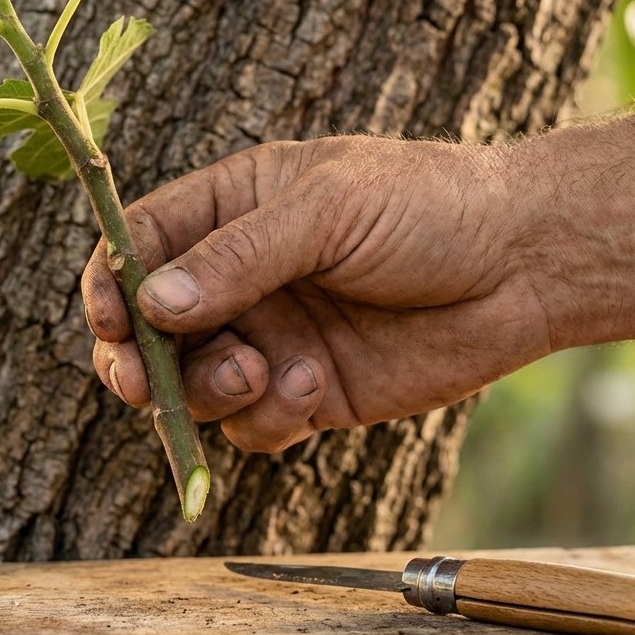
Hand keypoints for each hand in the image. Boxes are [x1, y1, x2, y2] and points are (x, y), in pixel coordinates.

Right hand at [82, 135, 554, 452]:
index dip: (109, 285)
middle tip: (143, 383)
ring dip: (209, 390)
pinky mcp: (308, 393)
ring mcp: (272, 337)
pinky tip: (311, 390)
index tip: (109, 322)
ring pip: (194, 386)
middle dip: (137, 360)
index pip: (138, 244)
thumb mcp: (330, 210)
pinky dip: (268, 419)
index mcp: (232, 208)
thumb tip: (150, 304)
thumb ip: (239, 257)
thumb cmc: (431, 208)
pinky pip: (252, 426)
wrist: (525, 267)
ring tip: (259, 371)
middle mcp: (240, 277)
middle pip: (148, 330)